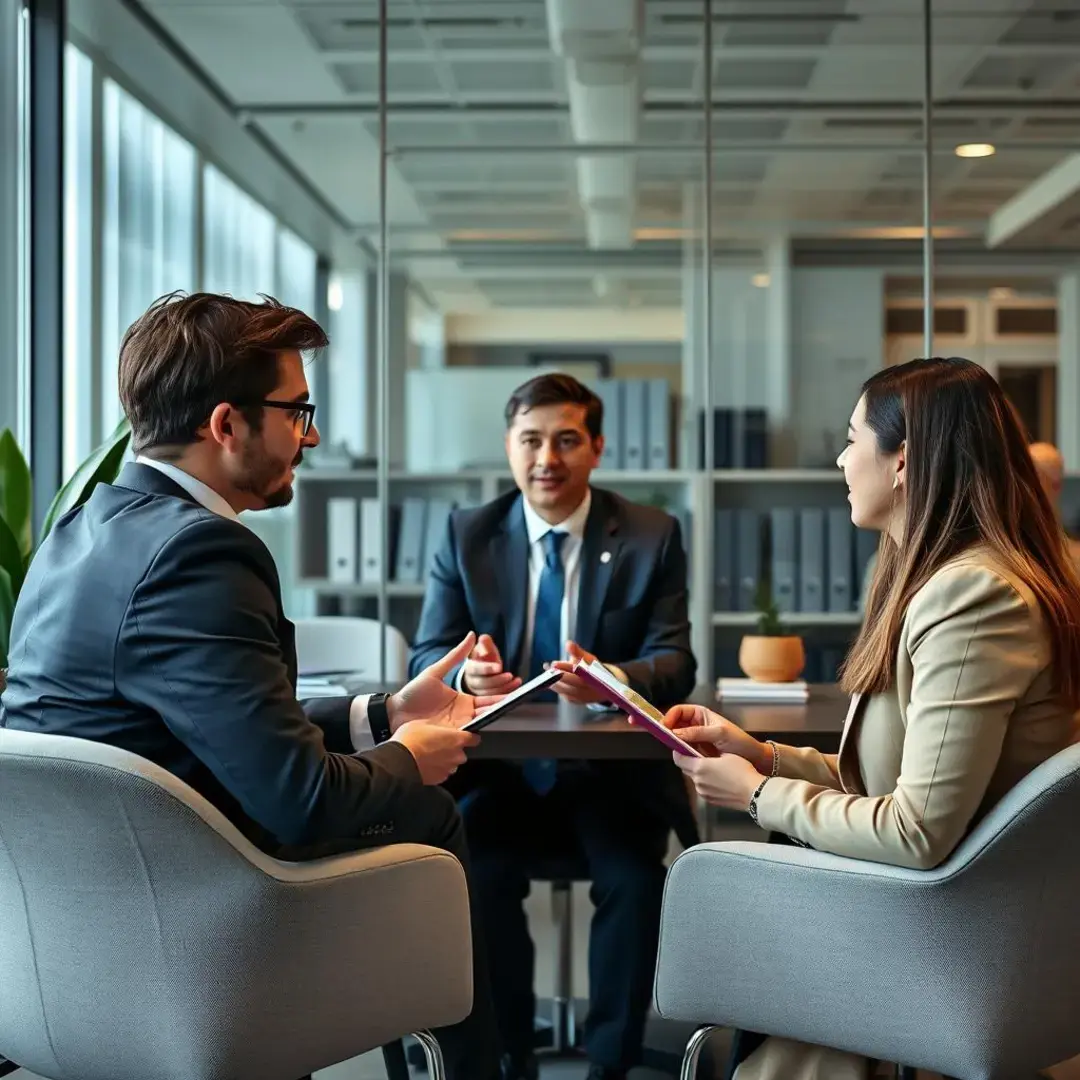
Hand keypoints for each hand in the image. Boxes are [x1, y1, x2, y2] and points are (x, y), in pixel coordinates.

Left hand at [390, 632, 504, 731]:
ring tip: (508, 705)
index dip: (503, 691)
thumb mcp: (435, 671)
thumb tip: (472, 635)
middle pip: (490, 710)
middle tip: (520, 693)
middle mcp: (465, 714)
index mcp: (464, 700)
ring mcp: (458, 726)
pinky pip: (468, 734)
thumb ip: (455, 656)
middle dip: (505, 701)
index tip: (515, 682)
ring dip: (495, 714)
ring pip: (482, 721)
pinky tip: (487, 722)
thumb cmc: (413, 693)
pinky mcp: (450, 735)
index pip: (488, 697)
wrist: (396, 712)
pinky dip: (478, 730)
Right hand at [391, 720, 478, 784]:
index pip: (473, 738)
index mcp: (456, 739)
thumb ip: (437, 726)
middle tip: (438, 744)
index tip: (465, 735)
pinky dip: (436, 769)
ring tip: (429, 755)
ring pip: (451, 763)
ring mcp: (448, 769)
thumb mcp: (424, 723)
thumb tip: (437, 727)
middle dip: (452, 749)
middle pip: (461, 751)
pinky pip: (442, 772)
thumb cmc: (410, 740)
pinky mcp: (439, 779)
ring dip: (444, 759)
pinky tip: (425, 764)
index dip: (470, 736)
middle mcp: (456, 755)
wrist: (398, 761)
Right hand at [462, 633, 521, 695]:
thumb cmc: (484, 658)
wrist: (483, 670)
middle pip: (483, 683)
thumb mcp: (484, 648)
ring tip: (516, 681)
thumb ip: (485, 643)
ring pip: (490, 693)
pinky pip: (496, 700)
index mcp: (470, 668)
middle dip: (498, 680)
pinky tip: (515, 687)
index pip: (477, 669)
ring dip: (504, 688)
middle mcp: (472, 681)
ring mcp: (478, 692)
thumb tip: (483, 638)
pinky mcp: (486, 700)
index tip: (499, 666)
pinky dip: (507, 693)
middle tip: (510, 675)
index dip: (488, 668)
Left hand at [548, 641, 610, 704]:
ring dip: (554, 681)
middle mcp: (587, 687)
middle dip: (557, 675)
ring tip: (548, 672)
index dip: (564, 666)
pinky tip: (552, 680)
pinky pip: (563, 694)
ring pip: (564, 689)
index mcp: (591, 674)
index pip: (577, 670)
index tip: (553, 664)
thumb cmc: (592, 669)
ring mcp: (581, 696)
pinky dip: (557, 687)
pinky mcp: (575, 701)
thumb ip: (577, 651)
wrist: (603, 686)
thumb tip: (568, 643)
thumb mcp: (587, 658)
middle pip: (569, 681)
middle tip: (548, 668)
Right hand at [660, 704, 771, 770]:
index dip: (669, 717)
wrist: (753, 759)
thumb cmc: (740, 742)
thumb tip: (676, 733)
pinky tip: (680, 755)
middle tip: (663, 737)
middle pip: (675, 723)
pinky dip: (680, 751)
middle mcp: (696, 725)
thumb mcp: (719, 733)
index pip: (679, 711)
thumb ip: (697, 732)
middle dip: (668, 729)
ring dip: (673, 741)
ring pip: (677, 737)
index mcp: (701, 714)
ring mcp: (696, 739)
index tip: (664, 726)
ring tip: (672, 747)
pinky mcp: (698, 751)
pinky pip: (684, 749)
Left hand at [673, 751, 763, 809]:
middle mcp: (698, 782)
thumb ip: (708, 752)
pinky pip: (702, 787)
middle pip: (685, 769)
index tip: (682, 746)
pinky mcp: (710, 800)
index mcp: (700, 768)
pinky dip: (706, 781)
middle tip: (698, 753)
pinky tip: (719, 778)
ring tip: (712, 766)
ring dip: (698, 772)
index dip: (678, 750)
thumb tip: (700, 750)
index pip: (678, 758)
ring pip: (694, 778)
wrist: (755, 793)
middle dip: (689, 760)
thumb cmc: (743, 771)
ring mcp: (703, 792)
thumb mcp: (726, 754)